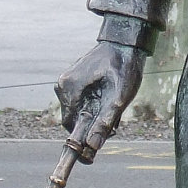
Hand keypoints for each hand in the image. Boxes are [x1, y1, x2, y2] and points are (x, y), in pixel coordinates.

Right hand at [55, 42, 145, 162]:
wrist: (124, 41)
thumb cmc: (124, 66)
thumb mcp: (119, 97)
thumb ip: (105, 121)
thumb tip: (93, 146)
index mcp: (69, 89)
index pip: (70, 126)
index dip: (83, 138)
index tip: (97, 145)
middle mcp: (63, 85)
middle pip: (73, 119)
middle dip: (92, 125)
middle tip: (114, 125)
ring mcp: (66, 81)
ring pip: (77, 110)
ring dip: (94, 115)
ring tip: (114, 110)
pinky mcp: (73, 78)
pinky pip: (79, 100)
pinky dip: (93, 105)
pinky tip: (109, 101)